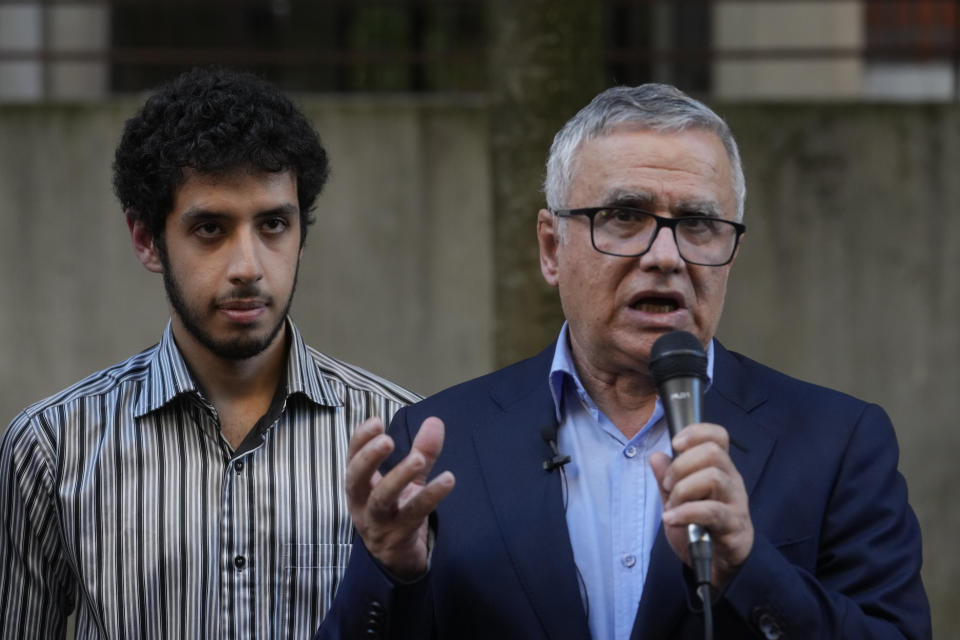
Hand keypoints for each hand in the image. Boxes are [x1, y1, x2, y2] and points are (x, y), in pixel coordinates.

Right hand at [344, 416, 454, 578]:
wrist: (399, 561)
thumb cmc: (398, 512)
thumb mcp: (408, 480)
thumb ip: (421, 450)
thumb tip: (435, 421)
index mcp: (360, 486)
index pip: (352, 459)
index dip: (360, 440)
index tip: (376, 422)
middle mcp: (362, 504)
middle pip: (356, 479)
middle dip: (369, 458)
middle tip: (387, 440)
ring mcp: (379, 523)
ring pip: (382, 500)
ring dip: (399, 477)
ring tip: (418, 459)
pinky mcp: (398, 538)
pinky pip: (413, 516)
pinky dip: (430, 496)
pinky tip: (447, 480)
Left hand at [649, 423, 752, 589]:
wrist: (716, 565)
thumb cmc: (699, 527)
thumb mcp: (677, 500)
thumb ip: (667, 478)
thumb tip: (656, 456)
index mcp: (719, 468)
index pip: (718, 436)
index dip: (696, 432)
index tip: (675, 443)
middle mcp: (731, 480)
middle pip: (712, 452)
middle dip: (681, 465)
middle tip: (668, 485)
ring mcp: (735, 502)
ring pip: (713, 477)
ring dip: (683, 489)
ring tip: (671, 505)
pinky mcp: (734, 526)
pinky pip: (712, 511)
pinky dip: (686, 512)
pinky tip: (671, 518)